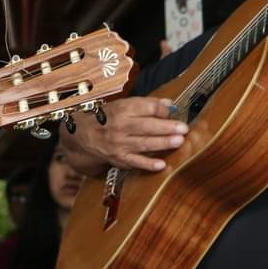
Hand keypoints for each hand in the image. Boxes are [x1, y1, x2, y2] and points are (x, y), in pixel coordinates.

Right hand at [61, 96, 186, 174]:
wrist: (83, 134)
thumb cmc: (107, 118)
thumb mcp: (123, 105)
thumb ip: (147, 104)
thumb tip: (170, 105)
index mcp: (122, 109)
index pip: (147, 108)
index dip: (163, 110)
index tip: (172, 113)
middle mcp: (120, 126)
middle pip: (147, 126)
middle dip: (167, 127)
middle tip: (184, 129)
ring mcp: (119, 143)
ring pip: (144, 144)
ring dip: (162, 143)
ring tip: (179, 141)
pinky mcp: (119, 158)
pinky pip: (135, 162)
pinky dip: (148, 164)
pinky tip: (161, 165)